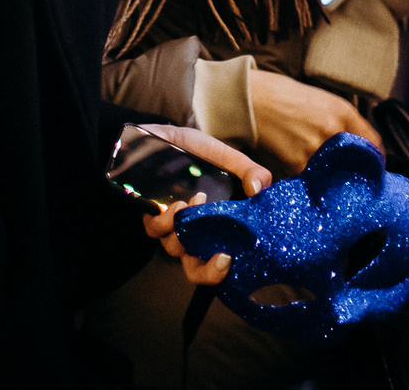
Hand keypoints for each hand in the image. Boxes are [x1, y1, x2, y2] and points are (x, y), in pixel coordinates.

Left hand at [138, 125, 268, 285]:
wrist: (166, 136)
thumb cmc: (199, 152)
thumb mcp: (230, 159)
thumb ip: (251, 172)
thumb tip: (259, 190)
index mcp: (212, 226)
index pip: (216, 263)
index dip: (220, 272)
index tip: (229, 259)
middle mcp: (191, 232)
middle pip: (195, 269)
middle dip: (206, 271)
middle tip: (222, 256)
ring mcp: (170, 225)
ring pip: (175, 247)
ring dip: (187, 232)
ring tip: (198, 201)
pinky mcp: (149, 214)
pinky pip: (155, 229)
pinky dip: (167, 220)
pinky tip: (179, 203)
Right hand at [246, 69, 379, 172]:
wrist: (256, 101)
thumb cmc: (291, 100)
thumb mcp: (326, 103)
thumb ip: (346, 124)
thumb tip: (364, 149)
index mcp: (343, 112)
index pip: (373, 143)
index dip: (377, 159)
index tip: (375, 168)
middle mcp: (333, 130)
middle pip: (357, 163)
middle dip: (356, 173)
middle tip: (354, 179)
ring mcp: (315, 148)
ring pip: (336, 174)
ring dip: (334, 181)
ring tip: (327, 179)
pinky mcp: (296, 164)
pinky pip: (312, 181)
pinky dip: (312, 183)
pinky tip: (308, 180)